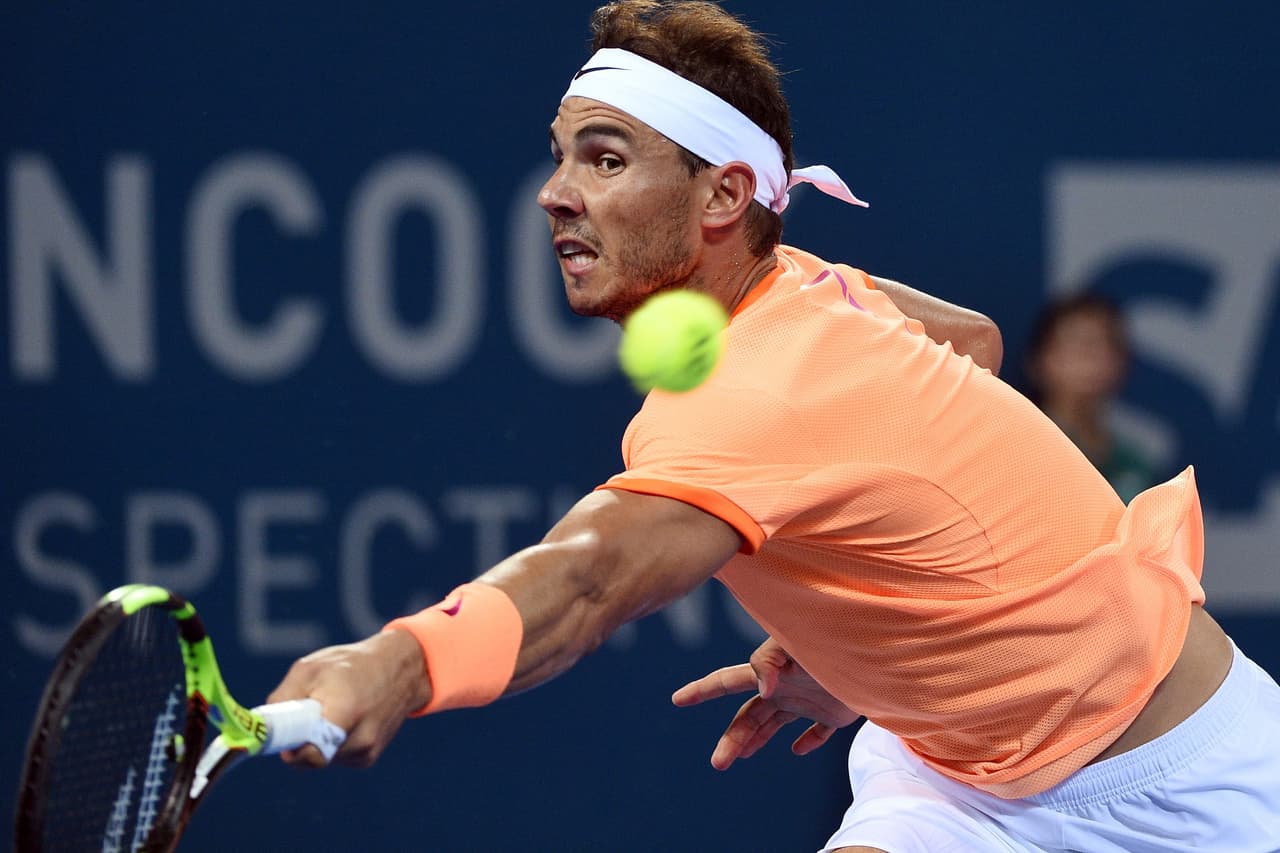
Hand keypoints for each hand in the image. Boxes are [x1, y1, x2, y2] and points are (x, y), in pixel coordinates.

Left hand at [266, 629, 429, 767]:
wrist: (401, 669)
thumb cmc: (352, 664)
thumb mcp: (311, 668)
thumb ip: (283, 698)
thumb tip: (265, 725)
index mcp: (346, 712)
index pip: (310, 754)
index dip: (290, 748)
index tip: (281, 735)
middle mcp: (361, 738)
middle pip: (311, 758)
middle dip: (300, 740)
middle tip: (303, 714)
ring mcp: (367, 751)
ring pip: (322, 759)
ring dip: (316, 741)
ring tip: (330, 711)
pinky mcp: (369, 757)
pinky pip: (335, 758)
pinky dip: (331, 743)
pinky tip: (344, 720)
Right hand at [671, 637, 859, 769]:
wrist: (881, 650)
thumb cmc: (834, 638)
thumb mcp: (795, 641)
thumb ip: (770, 659)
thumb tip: (762, 690)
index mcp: (771, 670)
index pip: (728, 680)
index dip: (702, 690)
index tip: (677, 700)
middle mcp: (786, 686)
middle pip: (748, 715)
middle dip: (731, 738)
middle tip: (718, 763)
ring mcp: (810, 699)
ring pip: (774, 726)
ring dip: (755, 742)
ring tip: (738, 759)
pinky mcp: (836, 713)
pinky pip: (817, 732)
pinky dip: (806, 742)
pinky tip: (797, 750)